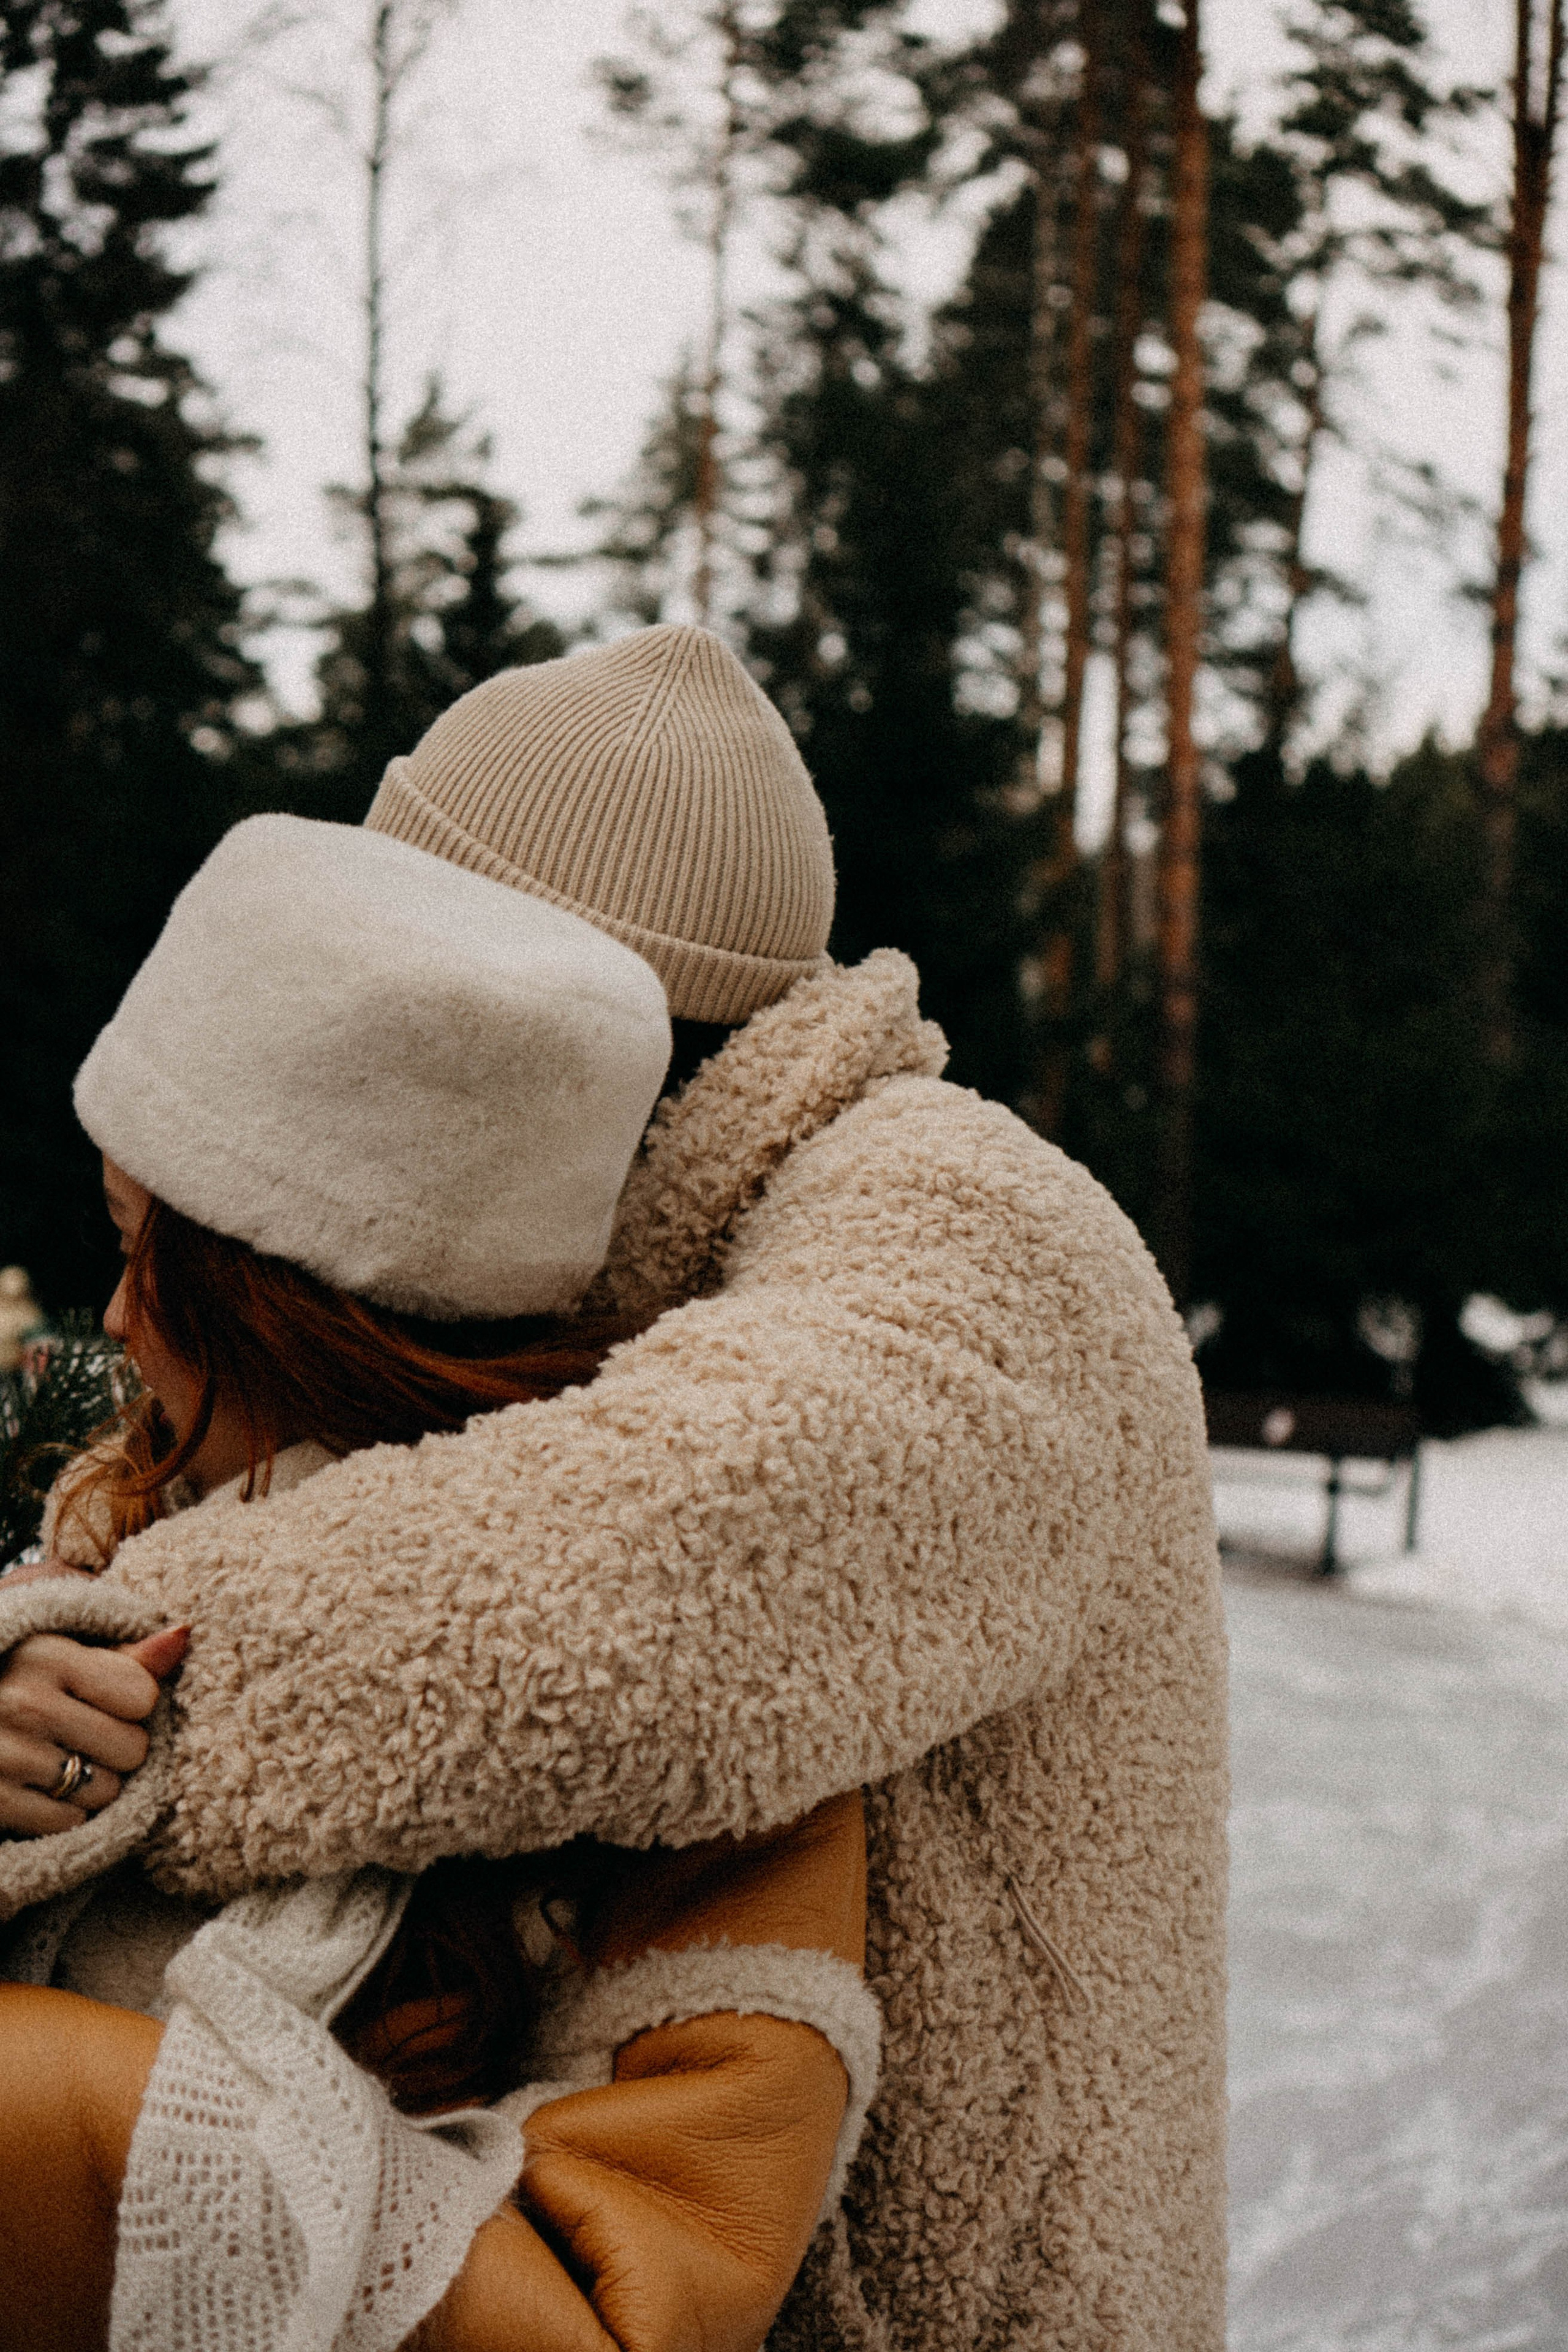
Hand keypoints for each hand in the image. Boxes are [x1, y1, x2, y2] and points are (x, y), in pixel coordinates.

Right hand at [0, 1626, 188, 1836]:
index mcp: (46, 1655)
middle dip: (116, 1749)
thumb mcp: (64, 1658)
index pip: (143, 1696)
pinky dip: (62, 1814)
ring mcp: (5, 1755)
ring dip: (91, 1785)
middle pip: (132, 1749)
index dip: (132, 1705)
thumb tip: (184, 1635)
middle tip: (81, 1737)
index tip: (103, 1701)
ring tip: (58, 1761)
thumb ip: (128, 1656)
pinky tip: (39, 1789)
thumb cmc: (21, 1686)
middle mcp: (23, 1703)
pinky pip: (68, 1823)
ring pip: (104, 1791)